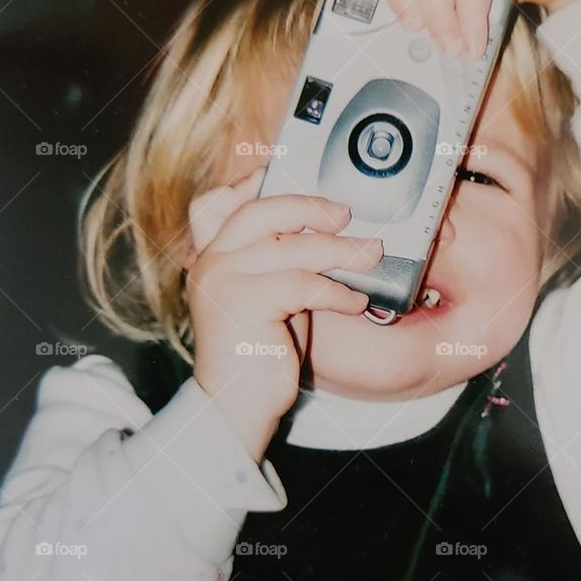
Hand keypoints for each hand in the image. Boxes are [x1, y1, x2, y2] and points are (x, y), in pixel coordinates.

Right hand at [185, 168, 382, 459]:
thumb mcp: (268, 296)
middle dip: (308, 207)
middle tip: (345, 215)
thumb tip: (329, 231)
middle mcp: (210, 263)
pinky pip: (302, 284)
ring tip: (371, 256)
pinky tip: (355, 303)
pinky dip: (336, 291)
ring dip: (339, 251)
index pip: (214, 204)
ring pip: (291, 247)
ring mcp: (222, 281)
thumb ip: (281, 262)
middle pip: (260, 211)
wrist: (235, 406)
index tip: (287, 174)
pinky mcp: (242, 304)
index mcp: (211, 257)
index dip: (248, 183)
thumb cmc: (259, 352)